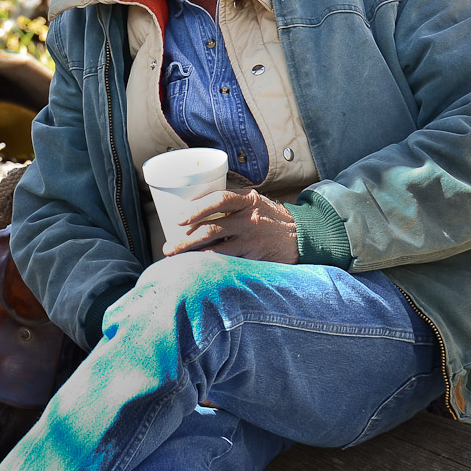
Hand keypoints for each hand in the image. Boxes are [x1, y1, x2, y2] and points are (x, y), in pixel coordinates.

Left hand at [162, 188, 298, 263]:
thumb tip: (190, 211)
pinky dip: (214, 268)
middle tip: (168, 248)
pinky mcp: (257, 259)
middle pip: (211, 229)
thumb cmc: (267, 216)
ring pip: (218, 251)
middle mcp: (249, 219)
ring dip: (194, 257)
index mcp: (246, 200)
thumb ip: (228, 204)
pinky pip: (231, 264)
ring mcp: (253, 241)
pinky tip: (201, 271)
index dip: (197, 209)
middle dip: (185, 241)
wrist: (301, 234)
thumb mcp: (252, 201)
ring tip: (178, 261)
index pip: (219, 200)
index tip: (178, 220)